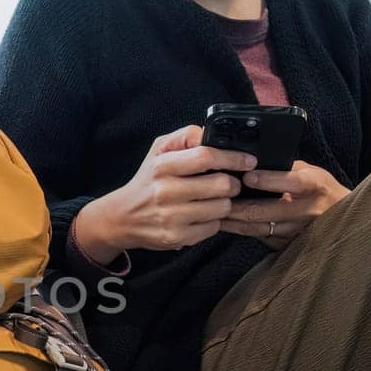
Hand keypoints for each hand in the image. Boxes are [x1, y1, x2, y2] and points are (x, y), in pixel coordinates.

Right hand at [75, 125, 255, 260]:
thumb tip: (211, 134)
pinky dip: (213, 221)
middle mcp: (166, 191)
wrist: (121, 217)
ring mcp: (171, 217)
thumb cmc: (147, 180)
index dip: (233, 158)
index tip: (249, 160)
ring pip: (222, 207)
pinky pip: (213, 227)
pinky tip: (202, 215)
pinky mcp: (177, 237)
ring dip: (224, 203)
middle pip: (221, 185)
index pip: (206, 156)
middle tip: (229, 183)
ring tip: (213, 200)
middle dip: (233, 183)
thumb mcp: (158, 150)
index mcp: (162, 166)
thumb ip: (185, 136)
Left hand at [221, 160, 349, 249]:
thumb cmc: (322, 190)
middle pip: (268, 211)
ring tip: (215, 213)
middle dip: (238, 206)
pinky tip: (229, 225)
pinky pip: (263, 238)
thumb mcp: (311, 172)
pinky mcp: (291, 245)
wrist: (344, 218)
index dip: (268, 180)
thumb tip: (252, 161)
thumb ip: (286, 168)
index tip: (247, 177)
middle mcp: (309, 210)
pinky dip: (244, 231)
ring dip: (235, 222)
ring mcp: (299, 231)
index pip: (292, 182)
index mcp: (315, 186)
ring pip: (261, 228)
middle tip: (217, 199)